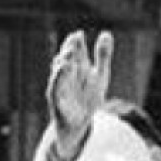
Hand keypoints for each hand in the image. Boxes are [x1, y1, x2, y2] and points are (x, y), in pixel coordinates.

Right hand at [48, 30, 112, 160]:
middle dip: (68, 51)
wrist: (79, 128)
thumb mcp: (99, 77)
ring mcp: (60, 89)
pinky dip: (58, 82)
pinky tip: (62, 74)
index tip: (80, 34)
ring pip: (58, 74)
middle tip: (72, 41)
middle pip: (66, 60)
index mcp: (77, 69)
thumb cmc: (87, 101)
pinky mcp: (56, 102)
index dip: (76, 43)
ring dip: (62, 65)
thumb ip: (102, 56)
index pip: (75, 52)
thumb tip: (106, 32)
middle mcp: (67, 77)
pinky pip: (55, 90)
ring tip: (68, 56)